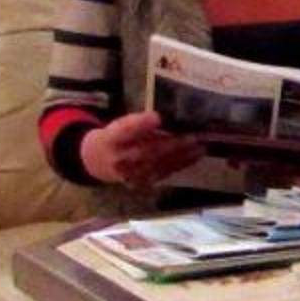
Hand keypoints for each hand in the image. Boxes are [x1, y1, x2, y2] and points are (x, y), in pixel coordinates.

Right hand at [81, 110, 202, 189]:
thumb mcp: (120, 125)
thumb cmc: (115, 137)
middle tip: (194, 137)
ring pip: (158, 164)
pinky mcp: (140, 183)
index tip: (157, 117)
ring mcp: (129, 175)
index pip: (125, 131)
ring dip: (182, 156)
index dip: (140, 125)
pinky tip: (194, 157)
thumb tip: (167, 120)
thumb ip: (139, 124)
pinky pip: (163, 173)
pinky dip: (180, 164)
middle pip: (146, 151)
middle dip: (172, 144)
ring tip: (201, 147)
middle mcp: (118, 159)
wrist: (99, 162)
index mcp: (110, 139)